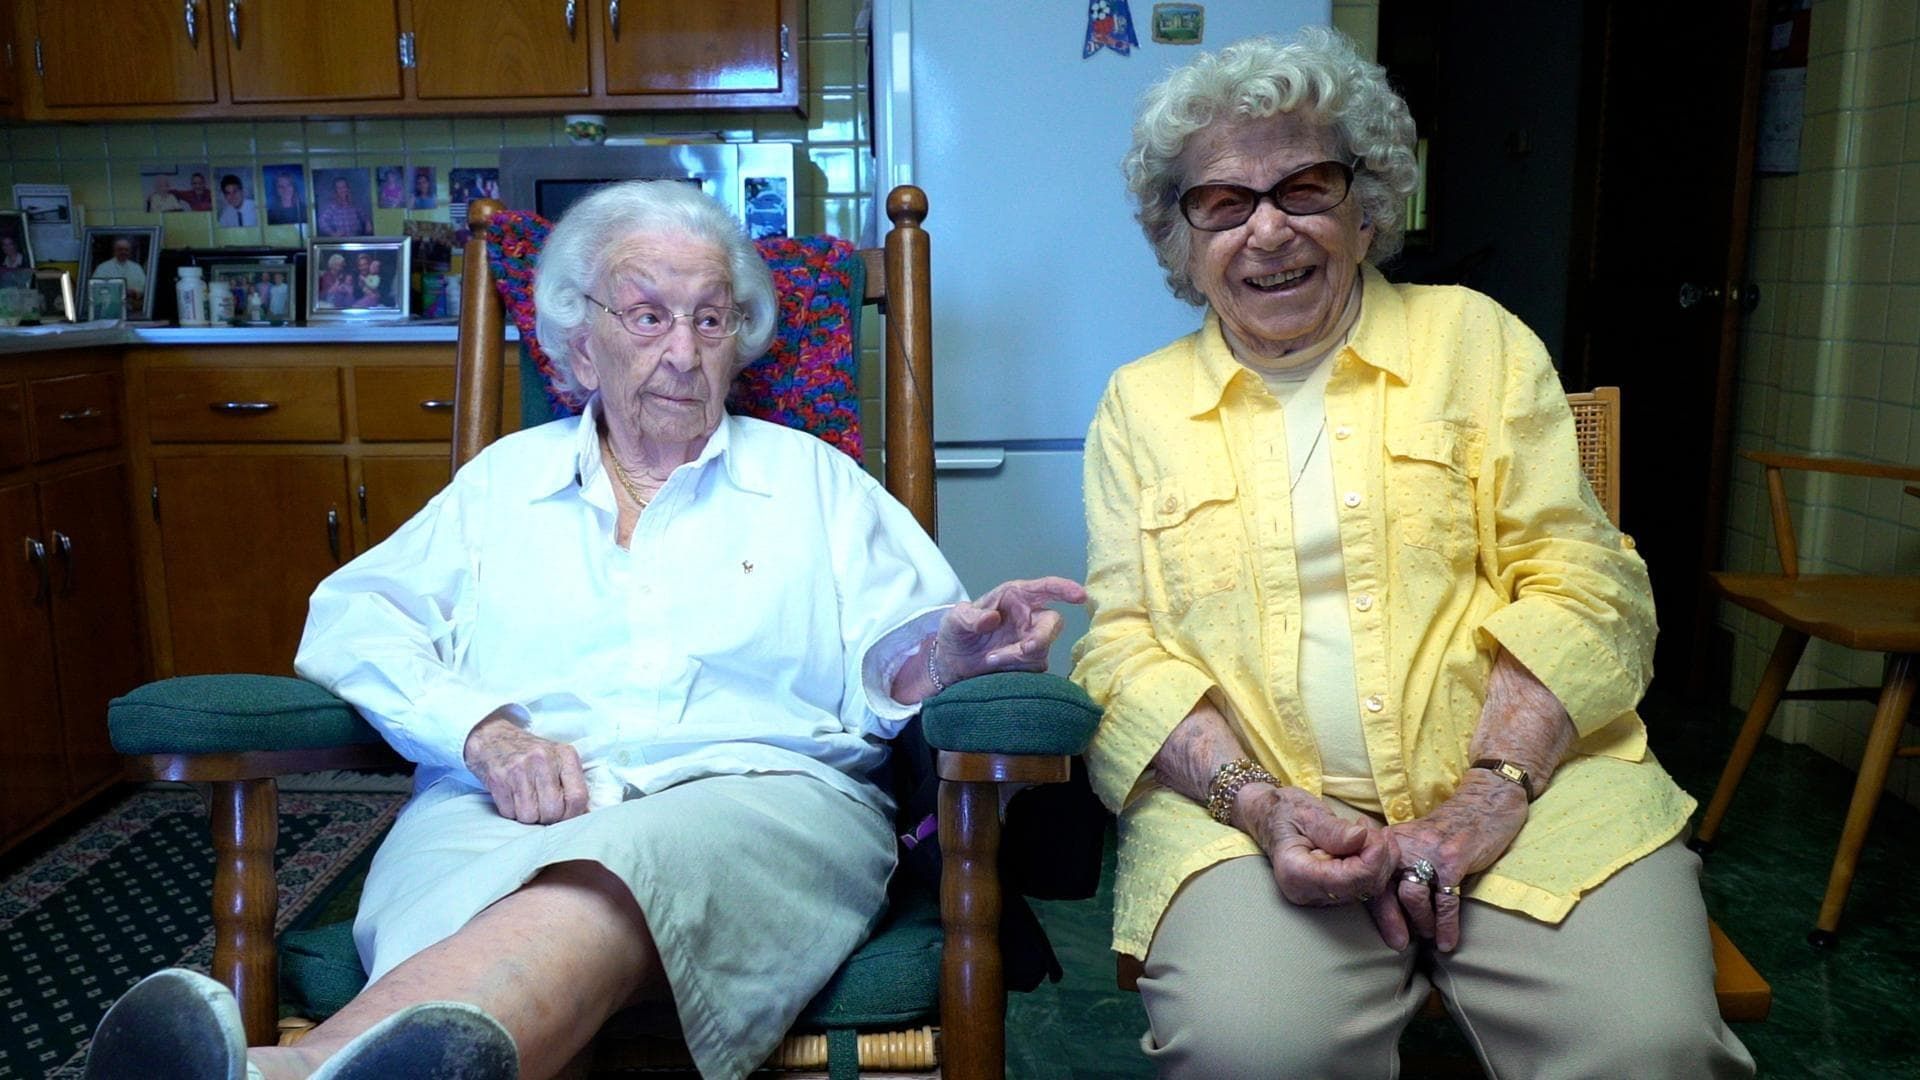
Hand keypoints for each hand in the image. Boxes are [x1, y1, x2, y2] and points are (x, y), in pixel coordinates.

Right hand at [463, 710, 589, 824]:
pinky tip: (513, 798)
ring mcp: (519, 768)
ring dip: (528, 817)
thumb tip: (584, 814)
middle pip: (553, 810)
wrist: (494, 739)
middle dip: (548, 818)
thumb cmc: (532, 754)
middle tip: (543, 810)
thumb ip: (573, 784)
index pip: (578, 797)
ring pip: (529, 816)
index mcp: (564, 755)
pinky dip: (512, 812)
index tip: (566, 816)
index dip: (573, 815)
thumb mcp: (559, 759)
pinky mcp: (499, 779)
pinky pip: (509, 813)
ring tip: (527, 802)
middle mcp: (543, 759)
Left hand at [933, 576, 1087, 681]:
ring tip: (990, 660)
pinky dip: (1016, 669)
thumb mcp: (954, 620)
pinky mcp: (1029, 663)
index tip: (1080, 596)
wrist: (950, 666)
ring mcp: (1031, 641)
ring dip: (1018, 657)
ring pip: (1042, 648)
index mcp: (1015, 597)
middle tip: (1025, 648)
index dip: (1063, 590)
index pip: (1045, 589)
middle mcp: (1028, 617)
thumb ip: (971, 617)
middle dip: (1043, 637)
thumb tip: (992, 618)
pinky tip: (996, 668)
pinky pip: (1034, 667)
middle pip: (1053, 623)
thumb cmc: (955, 633)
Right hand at [1238, 785, 1405, 945]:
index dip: (1370, 858)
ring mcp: (1322, 895)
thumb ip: (1332, 829)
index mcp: (1296, 874)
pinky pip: (1366, 883)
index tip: (1370, 830)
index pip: (1347, 880)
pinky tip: (1370, 841)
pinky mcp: (1334, 890)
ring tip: (1369, 830)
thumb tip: (1360, 838)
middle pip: (1363, 887)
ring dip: (1381, 858)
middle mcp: (1309, 893)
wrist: (1268, 817)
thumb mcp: (1306, 813)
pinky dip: (1376, 862)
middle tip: (1368, 826)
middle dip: (1378, 856)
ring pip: (1370, 887)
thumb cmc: (1282, 812)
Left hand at [1385, 773, 1529, 951]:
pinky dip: (1446, 925)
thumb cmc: (1452, 827)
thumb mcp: (1417, 840)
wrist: (1486, 801)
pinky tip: (1448, 942)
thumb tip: (1391, 903)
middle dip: (1392, 921)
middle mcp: (1404, 845)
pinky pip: (1445, 900)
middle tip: (1399, 944)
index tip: (1383, 931)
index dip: (1376, 909)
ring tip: (1429, 938)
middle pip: (1387, 890)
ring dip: (1421, 923)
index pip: (1373, 879)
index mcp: (1392, 842)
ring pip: (1413, 897)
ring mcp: (1428, 852)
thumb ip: (1401, 863)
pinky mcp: (1453, 859)